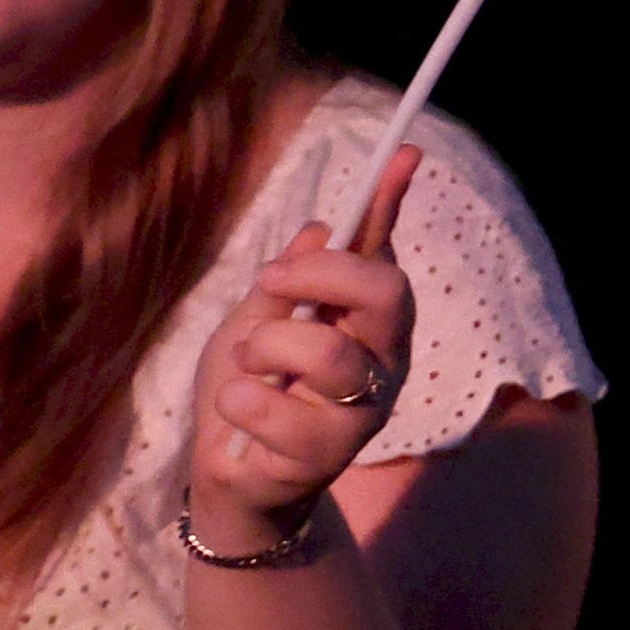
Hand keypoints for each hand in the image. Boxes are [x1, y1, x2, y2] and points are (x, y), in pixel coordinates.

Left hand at [186, 144, 418, 546]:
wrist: (226, 477)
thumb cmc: (248, 391)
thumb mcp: (257, 320)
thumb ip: (289, 281)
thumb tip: (320, 225)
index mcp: (367, 324)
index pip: (386, 254)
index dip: (394, 204)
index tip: (403, 152)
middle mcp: (381, 362)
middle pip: (385, 291)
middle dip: (320, 274)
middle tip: (271, 282)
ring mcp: (361, 411)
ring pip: (326, 352)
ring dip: (264, 350)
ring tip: (246, 369)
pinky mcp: (327, 455)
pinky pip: (273, 407)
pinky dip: (238, 403)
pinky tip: (240, 419)